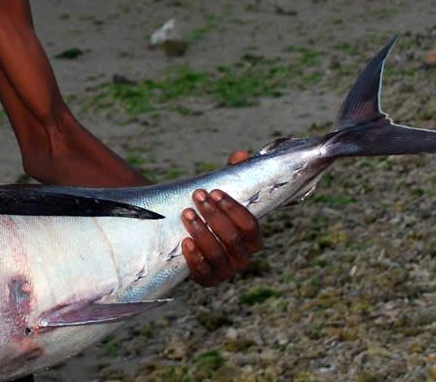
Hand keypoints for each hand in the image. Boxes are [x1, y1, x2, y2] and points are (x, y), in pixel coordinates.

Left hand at [180, 150, 262, 286]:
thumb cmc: (209, 213)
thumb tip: (241, 155)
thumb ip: (232, 176)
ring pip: (218, 255)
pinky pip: (204, 273)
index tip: (214, 192)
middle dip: (215, 216)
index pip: (251, 227)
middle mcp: (242, 257)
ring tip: (186, 213)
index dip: (234, 209)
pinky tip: (185, 242)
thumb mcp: (219, 196)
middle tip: (198, 196)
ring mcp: (225, 270)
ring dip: (202, 233)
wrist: (184, 236)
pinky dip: (195, 258)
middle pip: (234, 239)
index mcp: (251, 238)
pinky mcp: (207, 280)